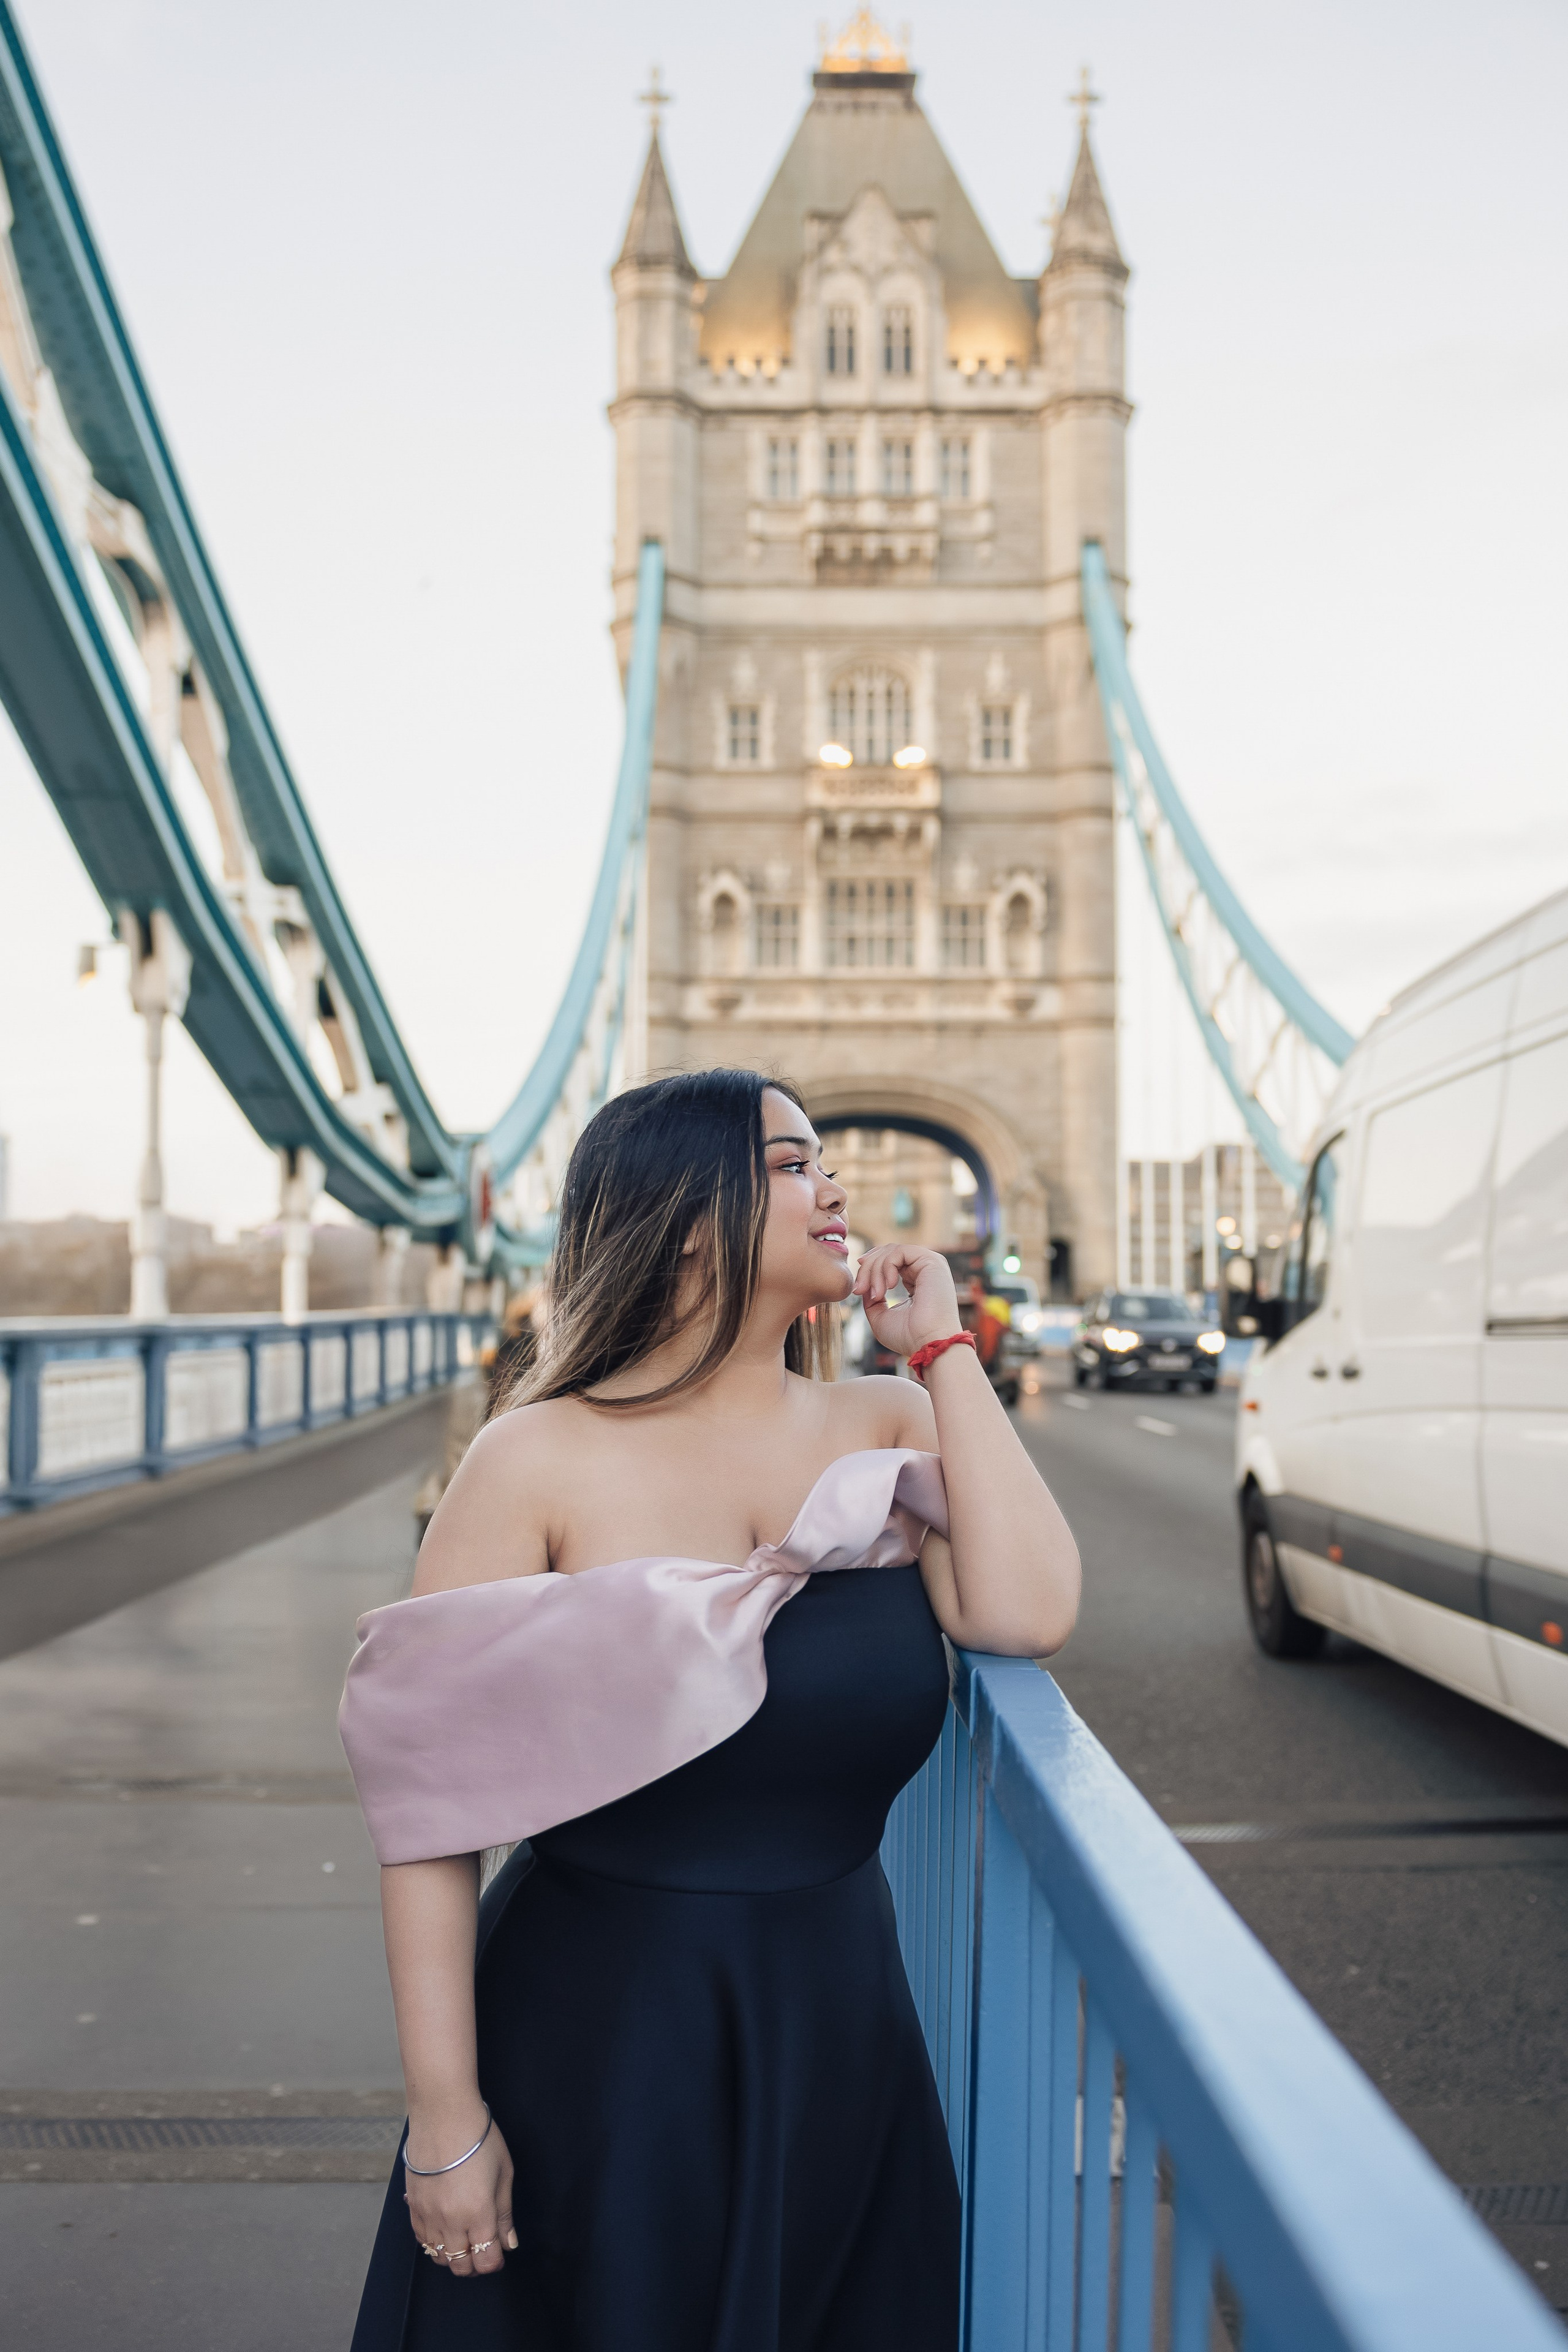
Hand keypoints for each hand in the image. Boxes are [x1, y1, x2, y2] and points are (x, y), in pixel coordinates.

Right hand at [404, 2106, 515, 2278]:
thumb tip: (509, 2243)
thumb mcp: (504, 2173)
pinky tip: (444, 2228)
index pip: (486, 2262)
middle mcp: (452, 2221)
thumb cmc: (479, 2138)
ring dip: (454, 2255)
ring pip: (439, 2257)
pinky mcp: (413, 2206)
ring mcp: (429, 2215)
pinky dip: (434, 2242)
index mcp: (479, 2213)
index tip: (499, 2252)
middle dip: (475, 2264)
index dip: (495, 2262)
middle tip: (483, 2247)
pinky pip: (421, 2240)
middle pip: (461, 2267)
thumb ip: (505, 2213)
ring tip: (464, 2237)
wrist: (443, 2114)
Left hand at [852, 1244, 961, 1360]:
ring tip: (876, 1294)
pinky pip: (899, 1252)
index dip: (868, 1270)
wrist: (928, 1344)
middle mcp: (924, 1270)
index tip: (857, 1290)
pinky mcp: (932, 1261)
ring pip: (891, 1252)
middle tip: (860, 1290)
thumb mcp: (880, 1316)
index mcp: (916, 1282)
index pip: (888, 1263)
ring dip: (875, 1271)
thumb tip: (864, 1285)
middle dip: (867, 1269)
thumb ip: (870, 1298)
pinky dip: (886, 1266)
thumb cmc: (908, 1336)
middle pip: (886, 1254)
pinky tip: (888, 1286)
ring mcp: (929, 1264)